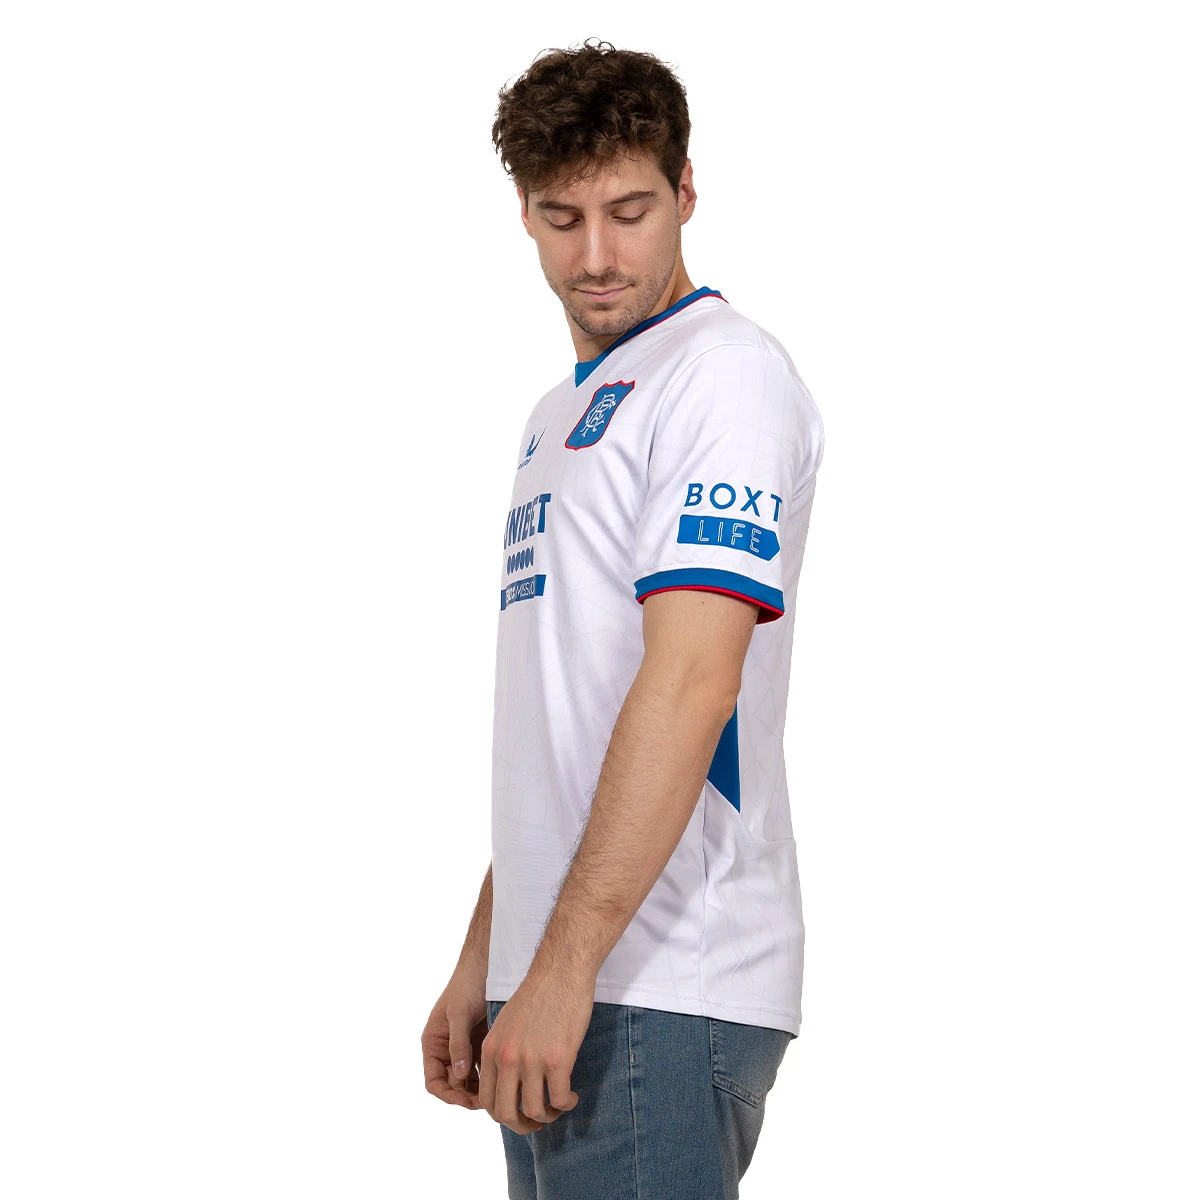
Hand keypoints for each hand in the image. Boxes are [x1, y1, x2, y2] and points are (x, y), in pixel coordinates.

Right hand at [422, 966, 489, 1110]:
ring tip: (498, 1094)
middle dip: (467, 1096)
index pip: (434, 1081)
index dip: (448, 1094)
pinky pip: (483, 1067)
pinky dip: (490, 1076)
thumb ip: (458, 1045)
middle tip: (488, 1103)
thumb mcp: (459, 1014)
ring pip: (469, 1080)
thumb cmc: (467, 985)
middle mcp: (446, 1048)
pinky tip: (504, 1080)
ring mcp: (464, 1047)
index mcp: (433, 1043)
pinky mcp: (481, 1042)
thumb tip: (459, 1076)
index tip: (465, 1100)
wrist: (486, 964)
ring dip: (480, 1089)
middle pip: (453, 1084)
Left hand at [478, 968, 592, 1134]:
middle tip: (535, 1123)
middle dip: (520, 1126)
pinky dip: (567, 1104)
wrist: (560, 970)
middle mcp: (507, 1058)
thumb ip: (502, 1052)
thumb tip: (507, 1082)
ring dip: (547, 1117)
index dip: (502, 1114)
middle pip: (505, 1113)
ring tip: (557, 1108)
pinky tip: (572, 1097)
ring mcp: (532, 1060)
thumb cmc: (537, 995)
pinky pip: (560, 1099)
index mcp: (491, 1050)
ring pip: (534, 1111)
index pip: (486, 1100)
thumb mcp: (506, 1024)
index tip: (517, 1112)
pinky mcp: (558, 1059)